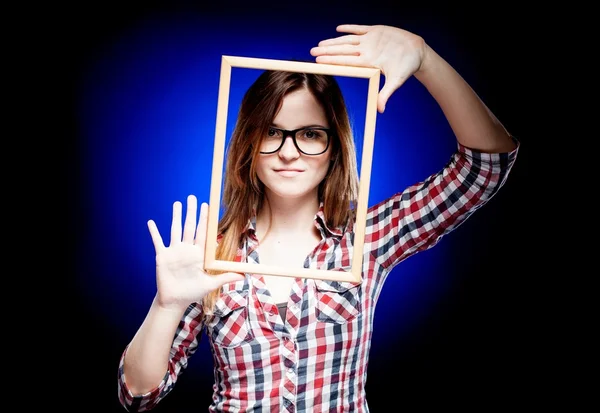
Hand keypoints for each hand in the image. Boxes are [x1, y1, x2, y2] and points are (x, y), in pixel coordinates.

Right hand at [147, 195, 243, 311]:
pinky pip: (158, 242)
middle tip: (192, 197)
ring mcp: (174, 252)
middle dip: (191, 212)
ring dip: (176, 216)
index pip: (203, 233)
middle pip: (190, 226)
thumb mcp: (210, 284)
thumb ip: (225, 277)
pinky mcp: (162, 257)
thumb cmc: (193, 292)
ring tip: (177, 203)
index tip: (207, 207)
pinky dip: (154, 232)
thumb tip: (243, 276)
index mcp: (198, 254)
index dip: (205, 220)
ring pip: (175, 230)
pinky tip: (151, 222)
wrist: (175, 301)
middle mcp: (187, 250)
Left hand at [310, 24, 427, 112]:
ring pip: (347, 40)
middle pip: (342, 51)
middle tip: (312, 52)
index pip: (346, 62)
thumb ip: (386, 94)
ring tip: (320, 43)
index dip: (332, 61)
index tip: (318, 62)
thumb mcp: (397, 81)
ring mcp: (369, 41)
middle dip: (327, 51)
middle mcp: (366, 52)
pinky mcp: (376, 31)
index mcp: (368, 62)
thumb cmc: (406, 68)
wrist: (417, 53)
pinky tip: (337, 29)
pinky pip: (359, 29)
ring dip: (333, 41)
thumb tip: (380, 110)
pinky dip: (349, 28)